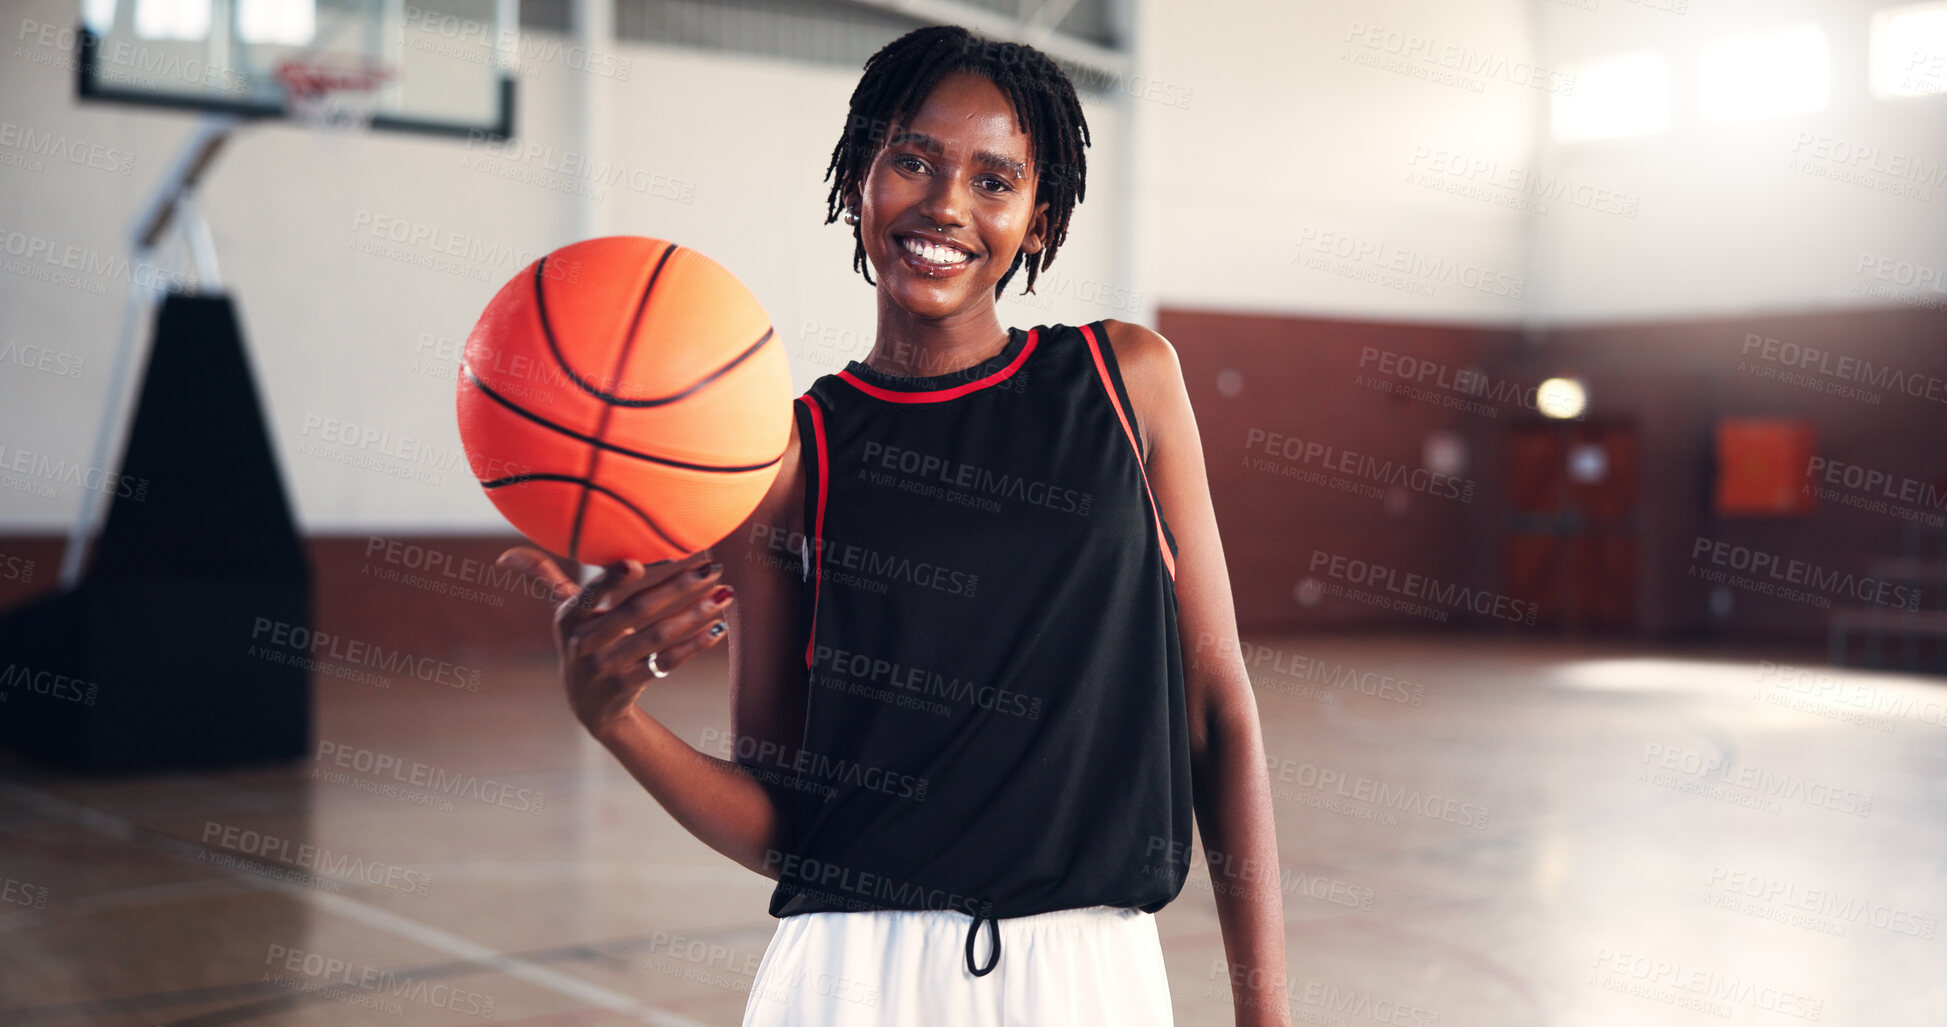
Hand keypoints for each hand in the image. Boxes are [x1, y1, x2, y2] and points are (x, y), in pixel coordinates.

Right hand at [497, 547, 734, 737]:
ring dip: (694, 614)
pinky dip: (693, 646)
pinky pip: (666, 664)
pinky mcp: (627, 689)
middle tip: (713, 569)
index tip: (637, 564)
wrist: (591, 706)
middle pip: (637, 611)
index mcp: (568, 618)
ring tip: (725, 595)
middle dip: (679, 587)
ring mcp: (604, 669)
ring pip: (657, 637)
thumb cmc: (585, 643)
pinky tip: (716, 628)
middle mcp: (583, 643)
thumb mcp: (564, 615)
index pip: (591, 593)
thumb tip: (505, 556)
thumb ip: (545, 580)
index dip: (611, 579)